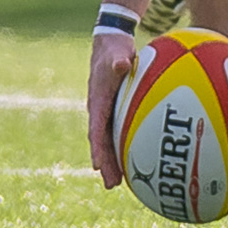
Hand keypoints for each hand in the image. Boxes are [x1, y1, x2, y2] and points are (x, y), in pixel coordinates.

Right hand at [87, 31, 135, 188]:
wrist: (110, 42)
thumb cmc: (115, 48)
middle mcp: (98, 109)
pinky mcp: (112, 109)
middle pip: (100, 141)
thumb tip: (121, 65)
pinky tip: (132, 158)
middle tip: (111, 185)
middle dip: (104, 163)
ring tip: (118, 181)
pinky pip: (115, 131)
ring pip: (106, 140)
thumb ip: (119, 60)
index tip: (98, 165)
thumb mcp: (117, 52)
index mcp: (98, 100)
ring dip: (110, 160)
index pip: (95, 128)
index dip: (97, 148)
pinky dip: (119, 146)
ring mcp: (104, 110)